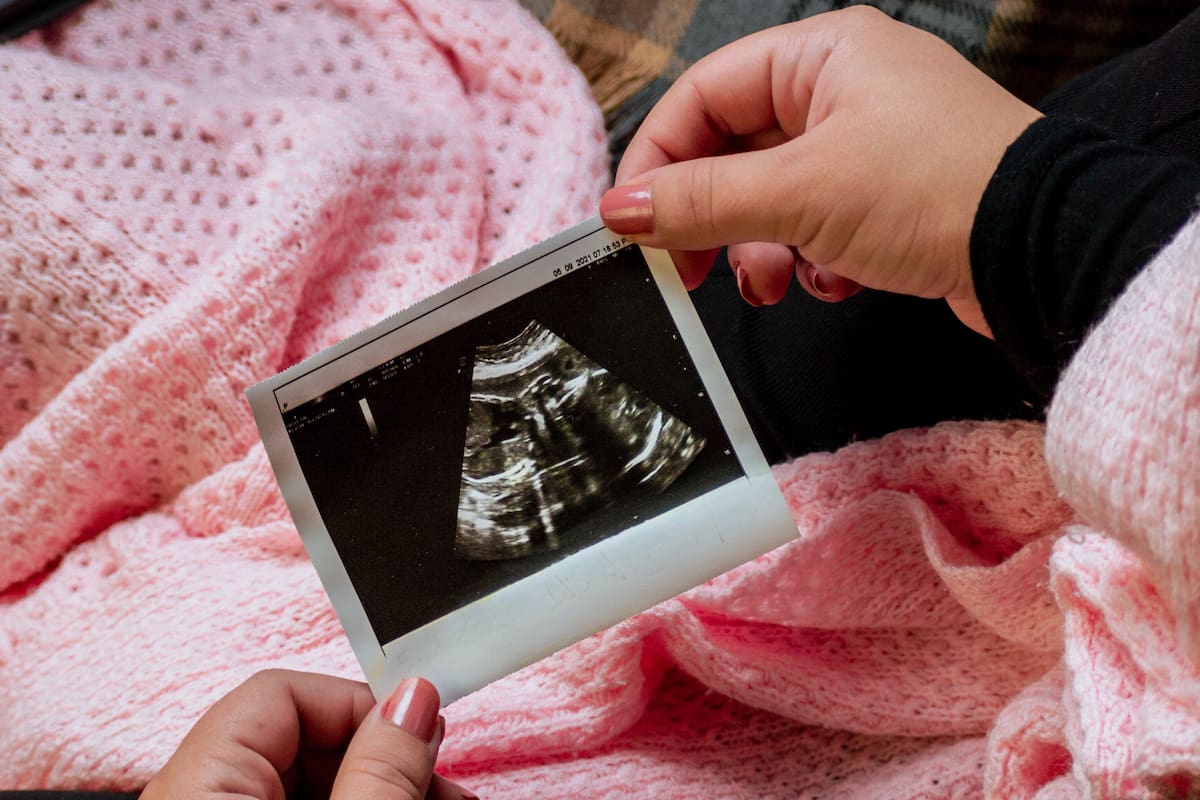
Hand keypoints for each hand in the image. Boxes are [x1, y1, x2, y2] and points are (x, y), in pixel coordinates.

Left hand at [140, 669, 476, 799]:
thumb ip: (380, 772)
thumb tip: (415, 700)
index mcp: (197, 789)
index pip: (279, 692)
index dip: (360, 703)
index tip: (419, 732)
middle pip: (299, 739)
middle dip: (385, 755)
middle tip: (442, 788)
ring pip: (307, 786)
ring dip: (382, 788)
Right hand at [599, 6, 1040, 334]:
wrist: (1047, 252)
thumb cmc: (941, 190)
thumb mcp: (801, 193)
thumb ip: (702, 201)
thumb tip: (623, 208)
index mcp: (821, 56)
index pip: (704, 96)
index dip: (658, 159)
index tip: (630, 222)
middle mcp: (843, 91)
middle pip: (734, 152)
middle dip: (712, 217)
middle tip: (685, 269)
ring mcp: (868, 146)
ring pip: (772, 198)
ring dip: (761, 249)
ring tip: (775, 282)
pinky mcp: (889, 199)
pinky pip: (815, 227)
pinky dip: (811, 261)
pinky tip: (837, 279)